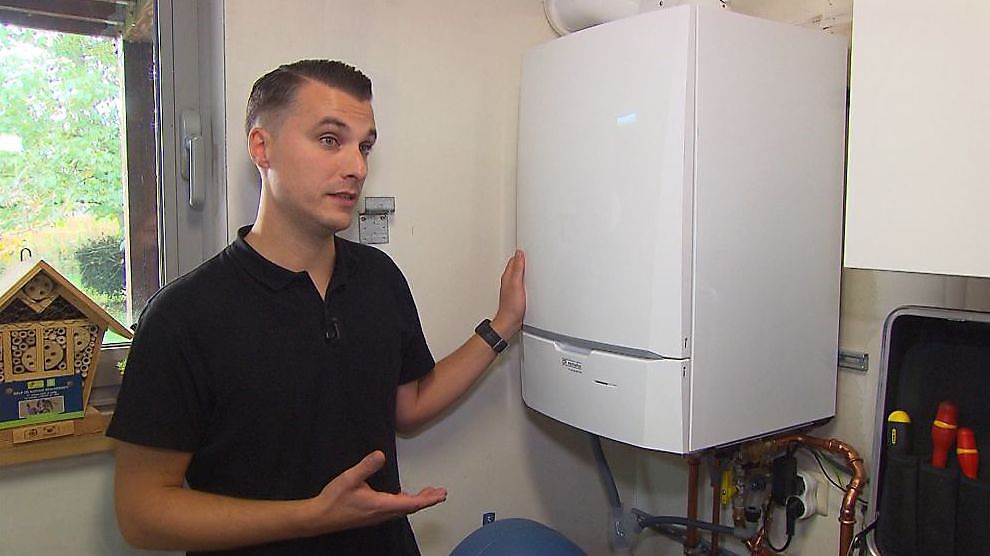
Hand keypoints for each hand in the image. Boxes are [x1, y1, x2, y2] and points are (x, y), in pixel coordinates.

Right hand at [305, 451, 445, 534]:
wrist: (319, 517)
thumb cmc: (333, 499)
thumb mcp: (349, 478)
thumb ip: (366, 466)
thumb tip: (381, 455)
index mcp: (380, 505)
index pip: (411, 503)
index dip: (427, 499)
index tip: (441, 494)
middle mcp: (382, 513)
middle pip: (410, 508)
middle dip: (426, 500)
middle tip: (440, 493)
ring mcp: (377, 516)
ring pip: (403, 510)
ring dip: (416, 502)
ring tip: (427, 493)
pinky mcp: (371, 516)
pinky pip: (394, 510)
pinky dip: (404, 503)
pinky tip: (402, 496)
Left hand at [492, 249, 525, 337]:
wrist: (510, 322)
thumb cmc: (512, 307)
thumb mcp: (517, 285)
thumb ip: (518, 269)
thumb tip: (519, 254)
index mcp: (508, 277)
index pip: (514, 261)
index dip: (520, 254)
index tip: (525, 249)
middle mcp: (509, 281)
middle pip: (516, 266)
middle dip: (522, 260)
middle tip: (528, 253)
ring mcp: (513, 289)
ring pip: (519, 275)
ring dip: (524, 270)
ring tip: (529, 264)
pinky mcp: (517, 295)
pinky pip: (522, 284)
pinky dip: (526, 280)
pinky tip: (530, 281)